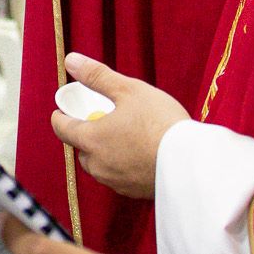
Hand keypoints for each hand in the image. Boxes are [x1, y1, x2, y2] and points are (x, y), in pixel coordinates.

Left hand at [48, 52, 188, 199]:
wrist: (192, 163)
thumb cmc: (160, 123)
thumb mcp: (128, 90)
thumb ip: (97, 76)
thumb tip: (72, 61)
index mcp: (91, 140)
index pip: (62, 129)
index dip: (60, 117)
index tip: (63, 111)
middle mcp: (98, 165)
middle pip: (82, 149)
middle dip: (87, 134)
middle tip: (103, 119)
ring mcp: (116, 182)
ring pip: (100, 165)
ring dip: (105, 152)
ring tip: (125, 136)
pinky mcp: (134, 192)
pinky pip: (119, 177)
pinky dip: (123, 165)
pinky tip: (141, 154)